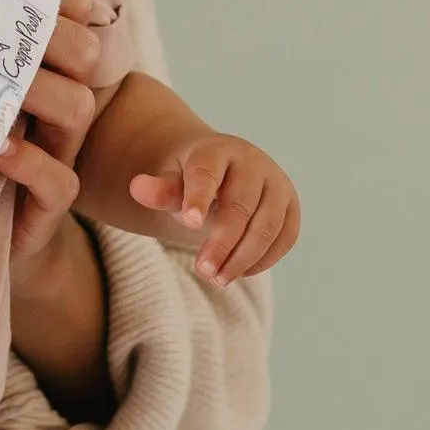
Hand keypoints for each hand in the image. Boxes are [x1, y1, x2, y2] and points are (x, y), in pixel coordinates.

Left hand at [0, 0, 115, 260]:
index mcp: (36, 72)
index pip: (69, 20)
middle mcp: (52, 109)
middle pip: (82, 56)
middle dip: (53, 36)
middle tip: (4, 26)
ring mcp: (53, 154)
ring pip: (78, 110)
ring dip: (42, 92)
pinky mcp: (44, 205)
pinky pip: (60, 182)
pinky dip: (31, 162)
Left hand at [129, 134, 297, 286]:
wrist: (227, 172)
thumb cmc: (194, 181)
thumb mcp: (173, 181)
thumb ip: (160, 190)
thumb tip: (137, 188)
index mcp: (216, 150)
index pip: (207, 174)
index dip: (199, 197)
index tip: (189, 223)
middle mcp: (252, 163)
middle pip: (240, 206)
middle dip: (221, 243)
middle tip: (202, 270)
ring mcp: (277, 184)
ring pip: (265, 226)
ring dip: (242, 258)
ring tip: (218, 279)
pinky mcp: (292, 207)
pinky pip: (284, 238)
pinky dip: (264, 259)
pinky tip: (239, 271)